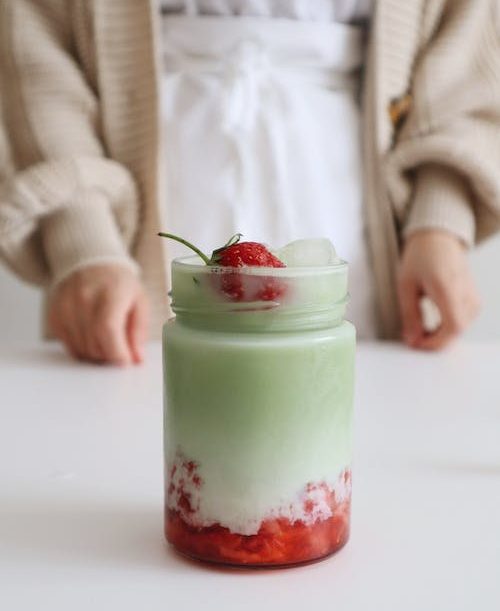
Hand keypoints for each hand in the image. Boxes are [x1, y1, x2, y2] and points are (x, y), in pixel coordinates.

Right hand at [48, 264, 148, 364]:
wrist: (92, 265)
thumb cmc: (119, 285)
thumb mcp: (140, 302)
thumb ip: (139, 331)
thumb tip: (136, 359)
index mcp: (110, 293)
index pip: (108, 330)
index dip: (117, 352)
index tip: (126, 361)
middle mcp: (84, 299)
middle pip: (94, 344)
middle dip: (110, 355)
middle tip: (120, 350)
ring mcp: (66, 307)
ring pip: (81, 349)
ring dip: (97, 354)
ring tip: (107, 340)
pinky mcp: (55, 316)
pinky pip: (69, 346)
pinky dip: (82, 349)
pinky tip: (92, 337)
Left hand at [398, 230, 479, 349]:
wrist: (438, 239)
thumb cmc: (421, 258)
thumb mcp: (406, 286)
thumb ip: (410, 315)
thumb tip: (412, 340)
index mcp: (448, 288)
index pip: (453, 327)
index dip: (436, 342)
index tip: (417, 344)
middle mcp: (466, 294)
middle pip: (457, 331)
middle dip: (434, 341)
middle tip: (414, 337)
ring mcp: (473, 297)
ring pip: (460, 329)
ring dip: (440, 335)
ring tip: (420, 328)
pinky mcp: (473, 300)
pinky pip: (463, 321)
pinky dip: (447, 328)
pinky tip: (432, 324)